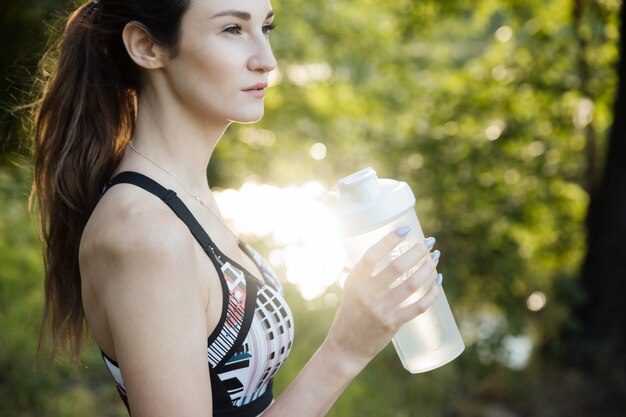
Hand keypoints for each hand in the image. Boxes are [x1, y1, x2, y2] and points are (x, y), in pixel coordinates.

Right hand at [326, 229, 440, 369]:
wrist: (346, 346)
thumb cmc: (351, 313)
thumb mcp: (352, 289)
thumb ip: (367, 273)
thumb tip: (394, 250)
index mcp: (355, 281)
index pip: (372, 255)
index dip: (390, 240)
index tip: (406, 229)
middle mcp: (367, 294)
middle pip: (397, 267)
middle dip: (417, 251)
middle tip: (428, 243)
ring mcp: (381, 310)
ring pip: (412, 284)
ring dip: (427, 268)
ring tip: (434, 258)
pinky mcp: (393, 324)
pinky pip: (419, 305)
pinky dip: (432, 292)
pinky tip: (438, 281)